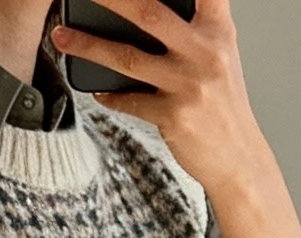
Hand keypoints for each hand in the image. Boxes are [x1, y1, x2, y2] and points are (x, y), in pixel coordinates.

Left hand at [51, 0, 268, 199]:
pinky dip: (109, 95)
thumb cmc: (223, 105)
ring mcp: (189, 85)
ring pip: (127, 57)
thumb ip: (197, 25)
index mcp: (218, 30)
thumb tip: (146, 10)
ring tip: (61, 36)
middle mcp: (205, 52)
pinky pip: (129, 100)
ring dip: (88, 45)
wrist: (239, 160)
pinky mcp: (174, 117)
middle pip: (148, 12)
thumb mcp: (221, 54)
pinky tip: (96, 90)